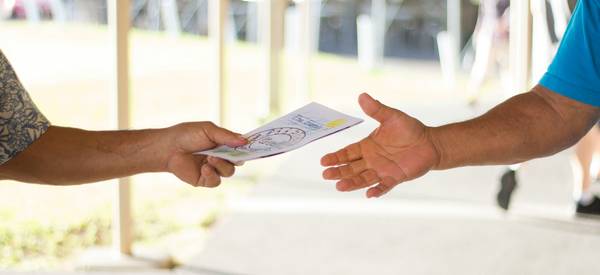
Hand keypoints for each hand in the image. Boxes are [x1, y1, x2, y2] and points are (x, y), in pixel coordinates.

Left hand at [164, 122, 246, 186]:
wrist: (167, 148)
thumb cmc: (186, 135)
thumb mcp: (208, 130)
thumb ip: (226, 136)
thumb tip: (244, 141)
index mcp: (223, 144)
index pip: (241, 147)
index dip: (248, 148)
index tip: (255, 147)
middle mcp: (220, 156)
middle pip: (238, 161)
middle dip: (236, 158)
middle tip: (230, 154)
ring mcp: (213, 168)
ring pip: (229, 172)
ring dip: (222, 165)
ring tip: (210, 158)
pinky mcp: (204, 179)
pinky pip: (216, 181)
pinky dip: (212, 174)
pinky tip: (204, 168)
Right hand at [321, 93, 439, 197]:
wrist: (429, 142)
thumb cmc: (409, 129)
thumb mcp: (391, 116)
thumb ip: (376, 109)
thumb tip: (362, 96)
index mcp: (367, 146)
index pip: (347, 153)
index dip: (336, 157)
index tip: (323, 161)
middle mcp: (371, 160)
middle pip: (351, 168)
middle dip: (339, 172)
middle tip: (326, 175)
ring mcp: (382, 170)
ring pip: (363, 179)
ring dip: (352, 183)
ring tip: (340, 187)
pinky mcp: (395, 177)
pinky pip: (384, 185)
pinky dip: (377, 190)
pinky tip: (369, 194)